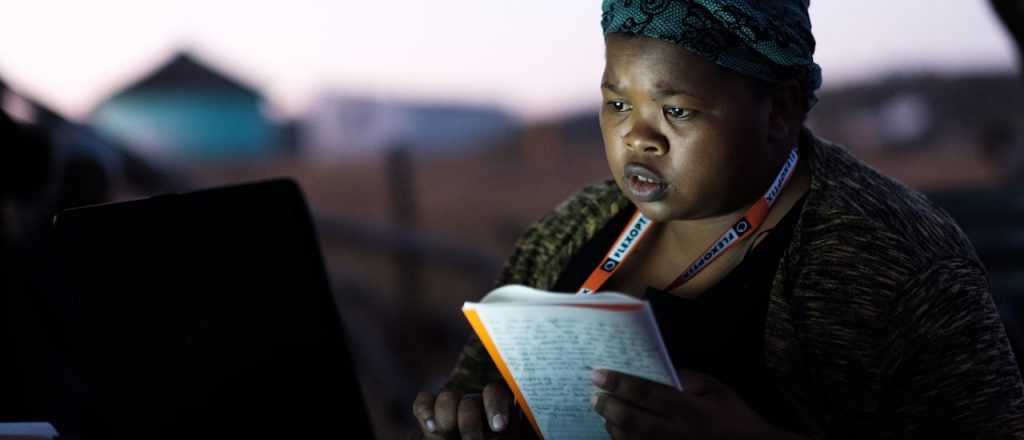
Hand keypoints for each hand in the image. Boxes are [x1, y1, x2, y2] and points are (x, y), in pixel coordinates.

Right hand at [413, 382, 527, 438]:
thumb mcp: (504, 439)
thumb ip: (501, 435)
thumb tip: (496, 425)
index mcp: (496, 410)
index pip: (494, 393)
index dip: (495, 406)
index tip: (498, 427)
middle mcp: (474, 404)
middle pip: (469, 401)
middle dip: (469, 424)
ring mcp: (451, 409)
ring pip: (446, 399)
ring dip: (447, 420)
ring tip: (450, 439)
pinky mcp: (430, 417)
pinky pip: (423, 402)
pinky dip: (425, 411)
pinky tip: (432, 428)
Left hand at [590, 368, 804, 438]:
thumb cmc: (733, 416)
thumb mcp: (714, 388)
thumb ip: (684, 378)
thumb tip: (650, 371)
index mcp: (691, 411)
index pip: (647, 393)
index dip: (619, 383)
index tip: (598, 374)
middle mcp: (679, 435)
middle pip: (632, 420)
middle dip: (608, 405)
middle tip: (593, 394)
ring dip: (611, 425)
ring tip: (603, 409)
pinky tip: (617, 430)